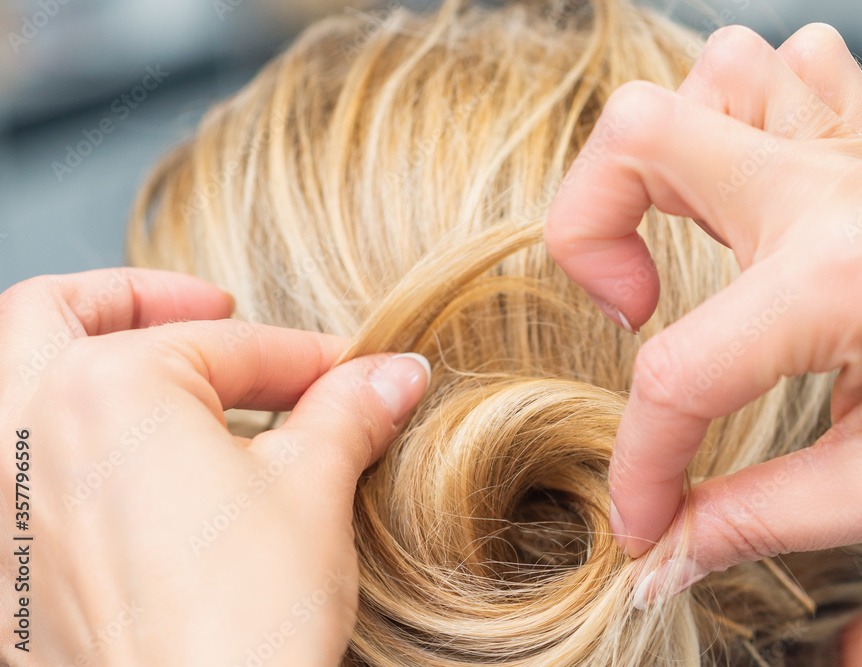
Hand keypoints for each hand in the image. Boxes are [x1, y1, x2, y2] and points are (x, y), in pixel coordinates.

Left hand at [0, 268, 428, 665]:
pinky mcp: (2, 572)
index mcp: (105, 387)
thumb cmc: (242, 621)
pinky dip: (63, 448)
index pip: (227, 348)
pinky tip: (133, 479)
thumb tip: (394, 375)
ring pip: (11, 389)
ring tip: (161, 385)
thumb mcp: (313, 492)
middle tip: (201, 309)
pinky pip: (12, 476)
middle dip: (132, 298)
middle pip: (54, 314)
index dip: (304, 358)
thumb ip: (347, 413)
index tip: (350, 375)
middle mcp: (24, 432)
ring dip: (80, 363)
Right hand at [545, 23, 861, 586]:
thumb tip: (662, 556)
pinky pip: (789, 66)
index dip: (639, 463)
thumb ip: (754, 519)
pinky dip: (744, 111)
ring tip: (687, 232)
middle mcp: (834, 192)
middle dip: (586, 228)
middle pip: (640, 135)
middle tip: (632, 311)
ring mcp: (855, 152)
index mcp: (841, 280)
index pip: (677, 370)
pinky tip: (751, 187)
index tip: (642, 520)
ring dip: (670, 150)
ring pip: (715, 72)